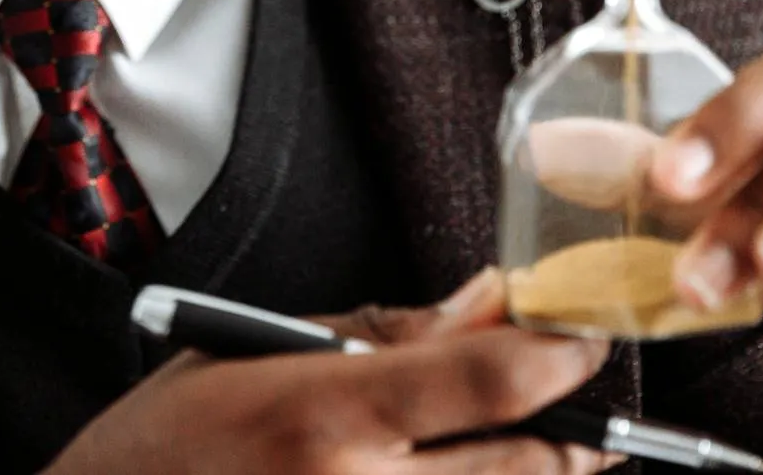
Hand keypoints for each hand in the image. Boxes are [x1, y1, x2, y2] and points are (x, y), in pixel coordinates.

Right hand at [45, 270, 619, 474]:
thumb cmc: (166, 440)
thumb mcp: (260, 351)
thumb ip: (384, 334)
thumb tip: (487, 303)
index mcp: (325, 412)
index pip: (487, 381)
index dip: (559, 358)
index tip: (586, 340)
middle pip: (518, 465)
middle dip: (576, 439)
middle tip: (596, 417)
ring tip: (563, 456)